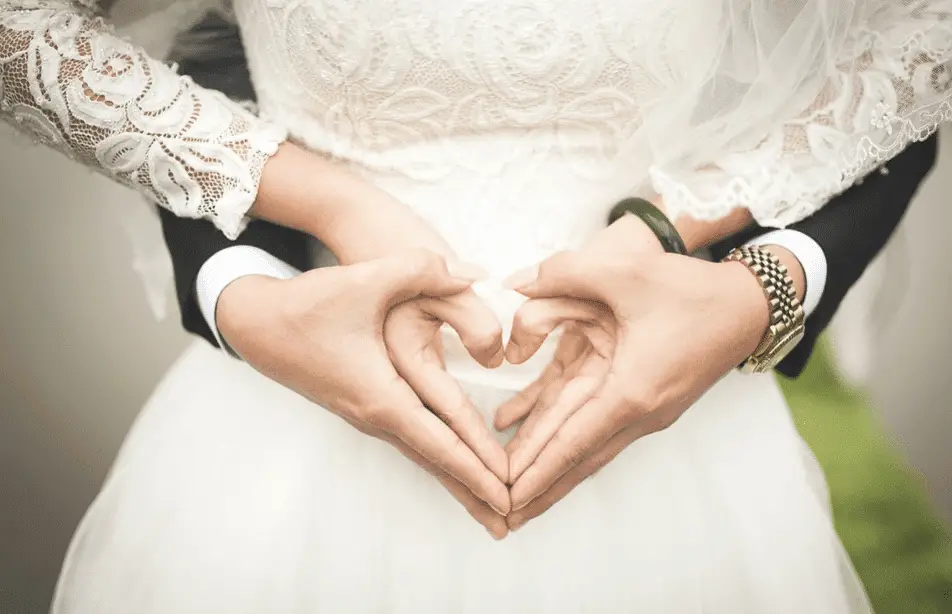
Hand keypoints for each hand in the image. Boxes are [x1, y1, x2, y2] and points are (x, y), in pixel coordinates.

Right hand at [216, 250, 510, 535]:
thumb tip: (473, 273)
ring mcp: (368, 415)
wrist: (255, 323)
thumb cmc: (307, 305)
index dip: (477, 467)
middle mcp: (375, 415)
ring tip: (489, 506)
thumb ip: (422, 270)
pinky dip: (439, 458)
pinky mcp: (365, 406)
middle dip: (474, 492)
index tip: (508, 494)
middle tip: (511, 522)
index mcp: (381, 395)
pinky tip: (454, 465)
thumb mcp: (365, 280)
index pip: (440, 441)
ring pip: (424, 455)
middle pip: (435, 462)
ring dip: (458, 480)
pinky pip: (412, 440)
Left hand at [498, 215, 772, 528]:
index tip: (506, 497)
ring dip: (555, 476)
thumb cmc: (692, 290)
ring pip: (590, 452)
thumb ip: (564, 272)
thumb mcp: (626, 272)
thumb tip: (514, 282)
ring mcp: (647, 413)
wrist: (748, 306)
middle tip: (502, 516)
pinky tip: (549, 453)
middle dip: (539, 489)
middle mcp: (640, 413)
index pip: (571, 441)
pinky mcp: (649, 405)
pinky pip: (602, 434)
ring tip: (523, 501)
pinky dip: (573, 449)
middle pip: (578, 460)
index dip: (534, 469)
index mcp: (630, 389)